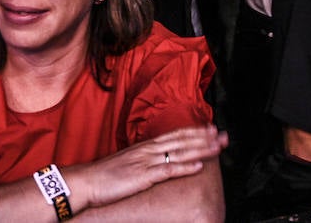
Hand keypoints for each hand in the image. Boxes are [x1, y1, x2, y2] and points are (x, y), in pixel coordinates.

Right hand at [70, 125, 226, 210]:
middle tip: (223, 134)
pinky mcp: (143, 177)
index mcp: (145, 146)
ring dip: (202, 148)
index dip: (194, 131)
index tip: (210, 128)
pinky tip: (199, 165)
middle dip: (205, 137)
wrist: (86, 182)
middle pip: (182, 140)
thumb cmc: (104, 175)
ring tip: (219, 146)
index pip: (175, 134)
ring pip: (180, 152)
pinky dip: (186, 167)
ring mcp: (146, 162)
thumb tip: (156, 160)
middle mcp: (148, 150)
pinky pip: (169, 170)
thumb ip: (143, 159)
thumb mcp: (127, 162)